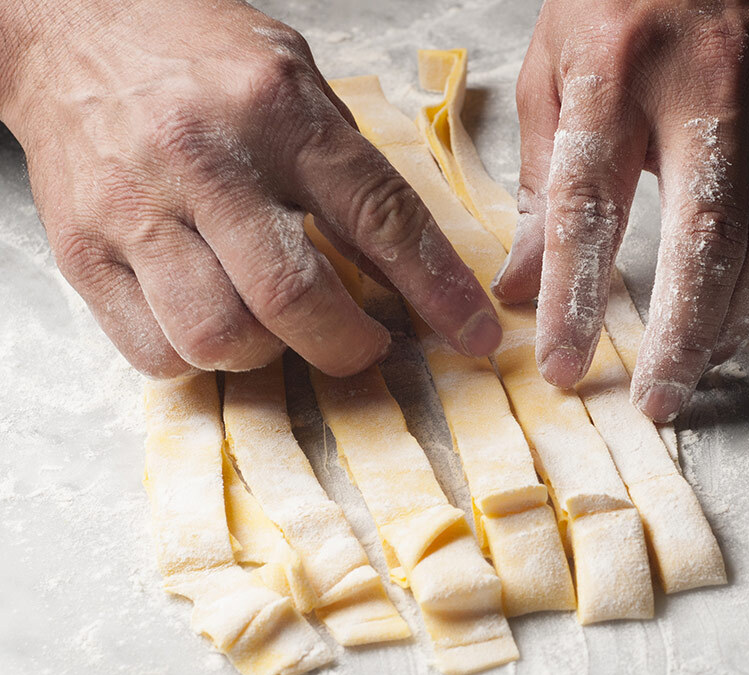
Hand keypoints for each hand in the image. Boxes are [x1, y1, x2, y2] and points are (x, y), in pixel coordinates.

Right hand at [0, 0, 500, 377]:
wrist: (72, 27)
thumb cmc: (198, 56)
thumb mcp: (297, 82)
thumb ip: (348, 173)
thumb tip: (403, 271)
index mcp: (276, 110)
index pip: (378, 216)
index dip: (436, 288)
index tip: (471, 333)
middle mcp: (205, 160)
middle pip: (292, 298)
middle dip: (347, 346)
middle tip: (364, 344)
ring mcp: (136, 210)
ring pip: (219, 336)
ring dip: (267, 355)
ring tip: (275, 326)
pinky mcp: (83, 251)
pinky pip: (153, 352)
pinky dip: (199, 360)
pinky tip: (213, 321)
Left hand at [496, 0, 748, 420]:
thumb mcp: (552, 68)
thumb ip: (538, 180)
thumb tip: (519, 285)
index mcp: (616, 72)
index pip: (589, 206)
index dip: (575, 296)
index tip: (562, 363)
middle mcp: (706, 89)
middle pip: (705, 237)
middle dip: (682, 334)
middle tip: (658, 401)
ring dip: (736, 319)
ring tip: (696, 366)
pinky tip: (741, 310)